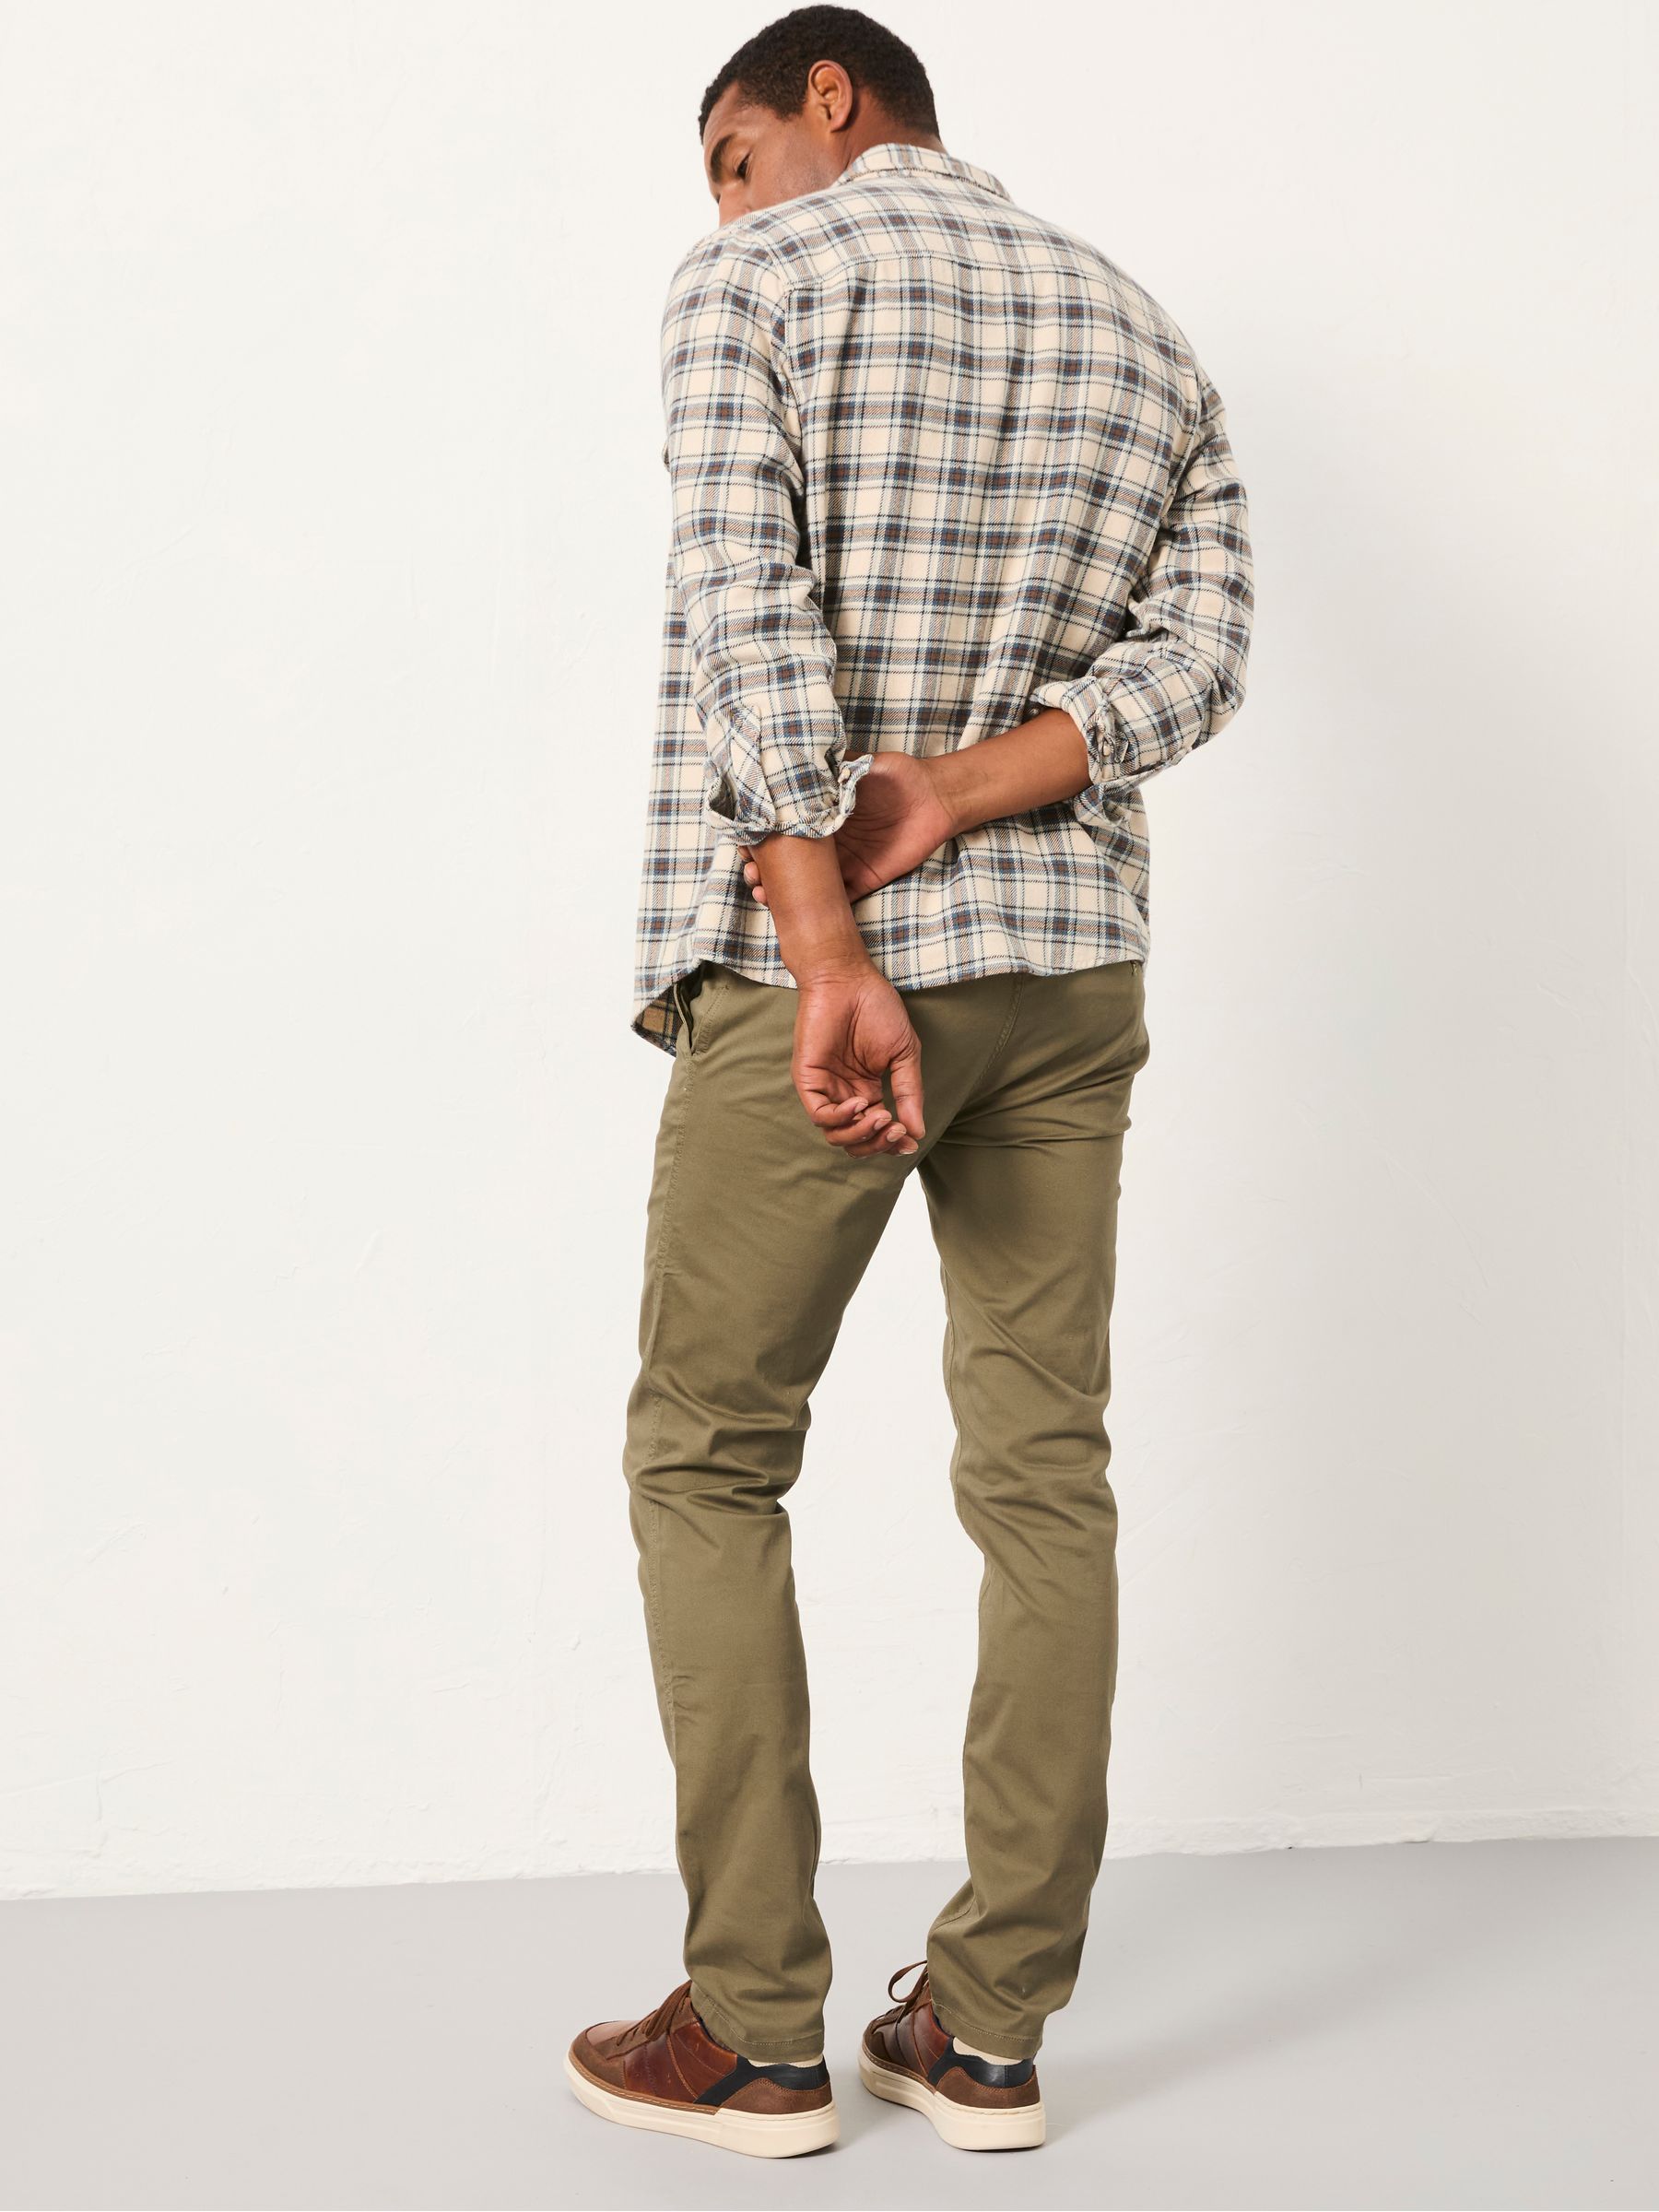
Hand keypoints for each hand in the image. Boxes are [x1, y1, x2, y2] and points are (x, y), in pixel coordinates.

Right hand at [742, 752, 955, 907]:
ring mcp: (843, 861)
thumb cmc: (896, 774)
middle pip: (789, 860)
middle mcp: (827, 839)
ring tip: (762, 894)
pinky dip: (815, 907)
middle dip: (764, 869)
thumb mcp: (859, 762)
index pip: (784, 829)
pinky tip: (795, 910)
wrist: (934, 797)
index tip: (745, 843)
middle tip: (751, 874)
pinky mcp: (862, 879)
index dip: (762, 837)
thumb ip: (831, 767)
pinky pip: (837, 897)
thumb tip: (797, 760)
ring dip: (782, 892)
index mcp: (820, 813)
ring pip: (806, 883)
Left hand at [791, 958, 924, 1159]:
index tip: (910, 1140)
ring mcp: (825, 1088)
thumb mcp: (904, 1055)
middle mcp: (844, 1094)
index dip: (892, 1143)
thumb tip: (917, 1132)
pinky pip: (820, 1114)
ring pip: (836, 1135)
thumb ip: (909, 1093)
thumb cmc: (877, 1009)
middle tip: (896, 1130)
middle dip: (878, 1143)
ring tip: (882, 1117)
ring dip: (862, 1134)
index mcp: (867, 1090)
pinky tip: (861, 1103)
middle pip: (855, 1140)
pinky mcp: (808, 1079)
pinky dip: (841, 1117)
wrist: (849, 980)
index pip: (876, 1131)